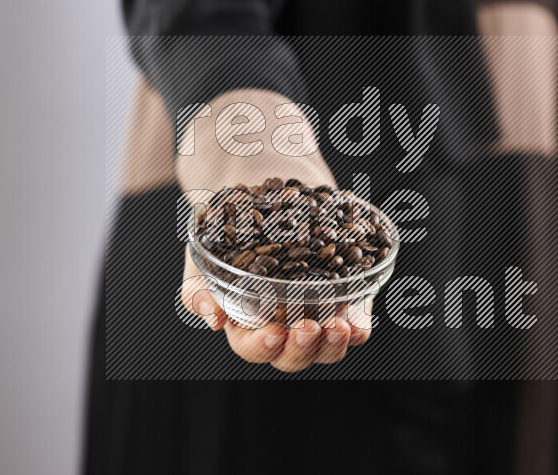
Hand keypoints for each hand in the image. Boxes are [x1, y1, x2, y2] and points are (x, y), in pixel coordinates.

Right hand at [180, 243, 373, 371]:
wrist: (268, 200)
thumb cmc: (231, 233)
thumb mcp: (207, 257)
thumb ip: (199, 290)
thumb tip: (214, 320)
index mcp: (247, 325)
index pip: (253, 348)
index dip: (264, 346)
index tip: (274, 331)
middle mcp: (284, 328)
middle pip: (293, 357)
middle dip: (302, 348)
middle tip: (308, 328)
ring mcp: (316, 318)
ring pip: (326, 349)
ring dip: (333, 345)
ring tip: (338, 327)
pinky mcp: (345, 304)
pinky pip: (355, 328)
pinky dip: (359, 331)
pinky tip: (359, 326)